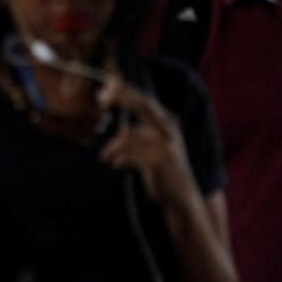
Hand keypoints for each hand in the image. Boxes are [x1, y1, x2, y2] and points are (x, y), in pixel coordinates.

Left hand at [98, 77, 198, 208]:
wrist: (181, 196)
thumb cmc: (161, 168)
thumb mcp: (151, 146)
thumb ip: (138, 133)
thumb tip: (120, 126)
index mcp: (167, 122)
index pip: (145, 101)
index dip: (126, 91)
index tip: (106, 85)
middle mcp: (169, 129)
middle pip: (144, 106)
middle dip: (122, 97)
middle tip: (101, 98)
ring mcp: (166, 144)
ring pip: (130, 135)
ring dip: (112, 147)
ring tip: (106, 157)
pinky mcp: (160, 160)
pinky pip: (130, 153)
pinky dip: (117, 158)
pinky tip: (114, 164)